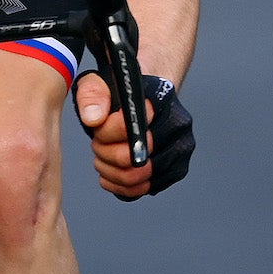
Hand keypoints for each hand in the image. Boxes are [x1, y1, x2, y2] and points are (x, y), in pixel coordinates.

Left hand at [74, 72, 194, 200]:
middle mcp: (179, 126)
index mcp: (162, 98)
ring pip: (135, 180)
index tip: (99, 128)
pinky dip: (118, 185)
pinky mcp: (174, 172)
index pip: (133, 128)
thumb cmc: (119, 92)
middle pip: (131, 160)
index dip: (108, 133)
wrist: (141, 101)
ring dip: (110, 171)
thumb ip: (92, 95)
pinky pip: (138, 191)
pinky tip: (111, 169)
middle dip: (105, 154)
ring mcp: (180, 151)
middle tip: (97, 143)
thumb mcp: (98, 82)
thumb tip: (94, 119)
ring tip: (102, 155)